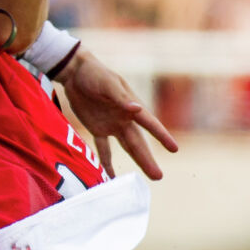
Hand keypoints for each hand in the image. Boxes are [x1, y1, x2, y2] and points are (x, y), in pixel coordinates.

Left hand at [55, 46, 177, 179]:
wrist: (75, 72)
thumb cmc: (95, 74)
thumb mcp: (108, 84)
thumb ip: (121, 99)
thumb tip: (137, 110)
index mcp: (131, 106)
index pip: (149, 124)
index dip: (161, 136)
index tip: (174, 149)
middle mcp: (125, 119)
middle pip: (138, 143)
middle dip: (148, 160)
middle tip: (158, 177)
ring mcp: (112, 125)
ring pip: (126, 148)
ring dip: (137, 161)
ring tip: (149, 176)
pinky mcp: (97, 128)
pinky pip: (104, 148)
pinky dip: (106, 162)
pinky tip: (110, 177)